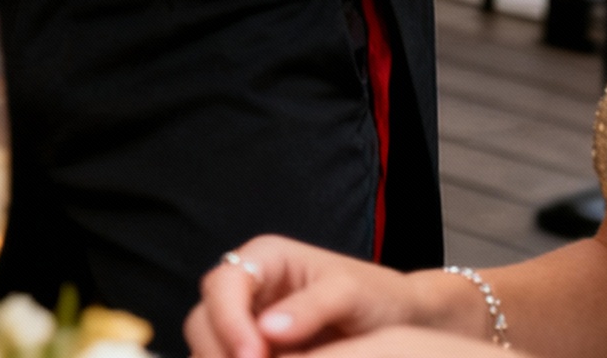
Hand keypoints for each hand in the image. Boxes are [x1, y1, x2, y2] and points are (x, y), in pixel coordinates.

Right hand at [186, 237, 458, 357]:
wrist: (402, 321)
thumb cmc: (378, 296)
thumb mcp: (350, 294)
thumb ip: (311, 307)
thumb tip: (269, 330)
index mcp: (264, 259)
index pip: (224, 284)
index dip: (228, 321)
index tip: (251, 357)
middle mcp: (248, 289)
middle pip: (204, 318)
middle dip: (218, 351)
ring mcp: (250, 324)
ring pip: (209, 346)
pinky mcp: (258, 353)